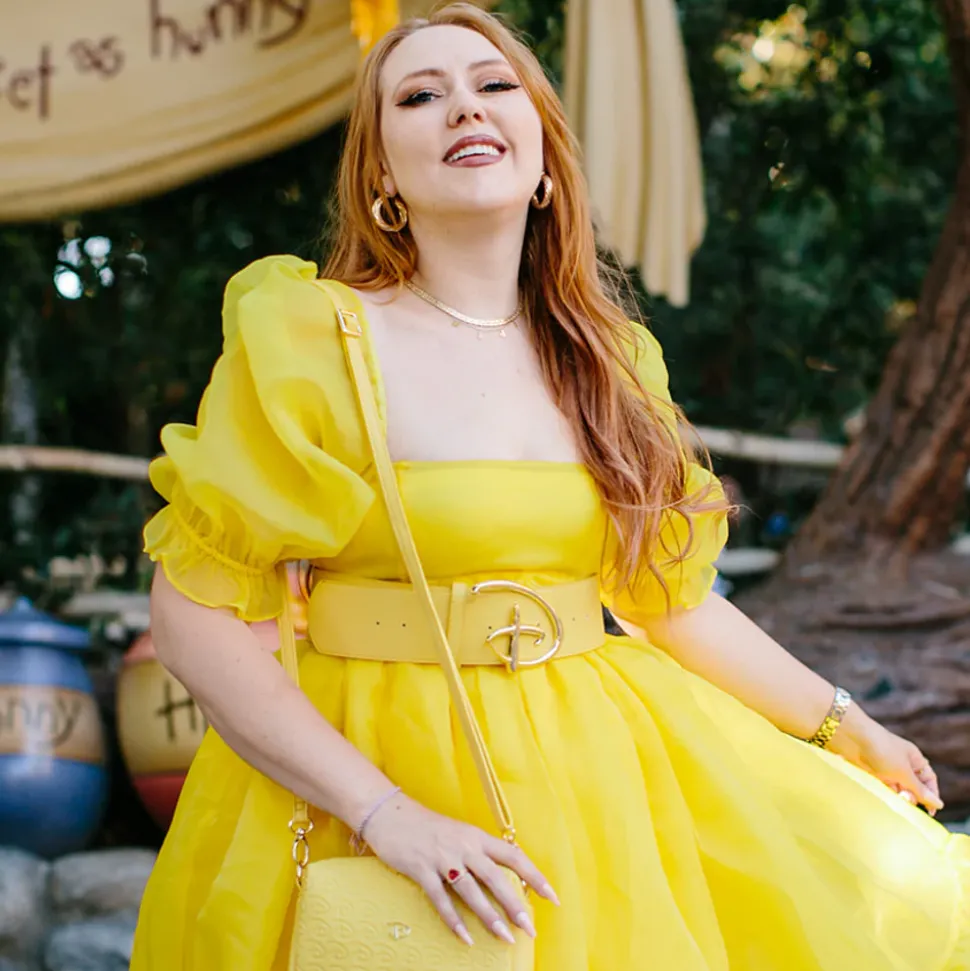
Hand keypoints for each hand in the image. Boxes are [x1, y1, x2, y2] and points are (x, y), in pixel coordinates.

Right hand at [361, 792, 558, 945]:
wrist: (390, 812)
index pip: (513, 856)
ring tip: (505, 937)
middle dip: (515, 904)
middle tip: (531, 928)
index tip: (552, 897)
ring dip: (489, 916)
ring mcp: (442, 858)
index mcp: (476, 836)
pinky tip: (465, 938)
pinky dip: (453, 920)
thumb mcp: (458, 834)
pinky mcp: (421, 869)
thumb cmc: (427, 826)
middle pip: (495, 877)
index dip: (534, 876)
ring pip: (471, 891)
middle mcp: (463, 846)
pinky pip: (440, 899)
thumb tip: (502, 876)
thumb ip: (478, 852)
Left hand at [835, 714, 942, 814]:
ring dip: (899, 797)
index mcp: (914, 758)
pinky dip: (887, 794)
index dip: (931, 794)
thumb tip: (939, 804)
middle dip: (913, 796)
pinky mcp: (872, 772)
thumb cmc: (882, 750)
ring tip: (896, 799)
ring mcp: (886, 767)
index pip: (928, 779)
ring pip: (898, 788)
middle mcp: (901, 763)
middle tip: (907, 801)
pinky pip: (884, 787)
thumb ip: (920, 790)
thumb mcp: (904, 772)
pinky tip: (885, 799)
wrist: (852, 737)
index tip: (931, 812)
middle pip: (913, 786)